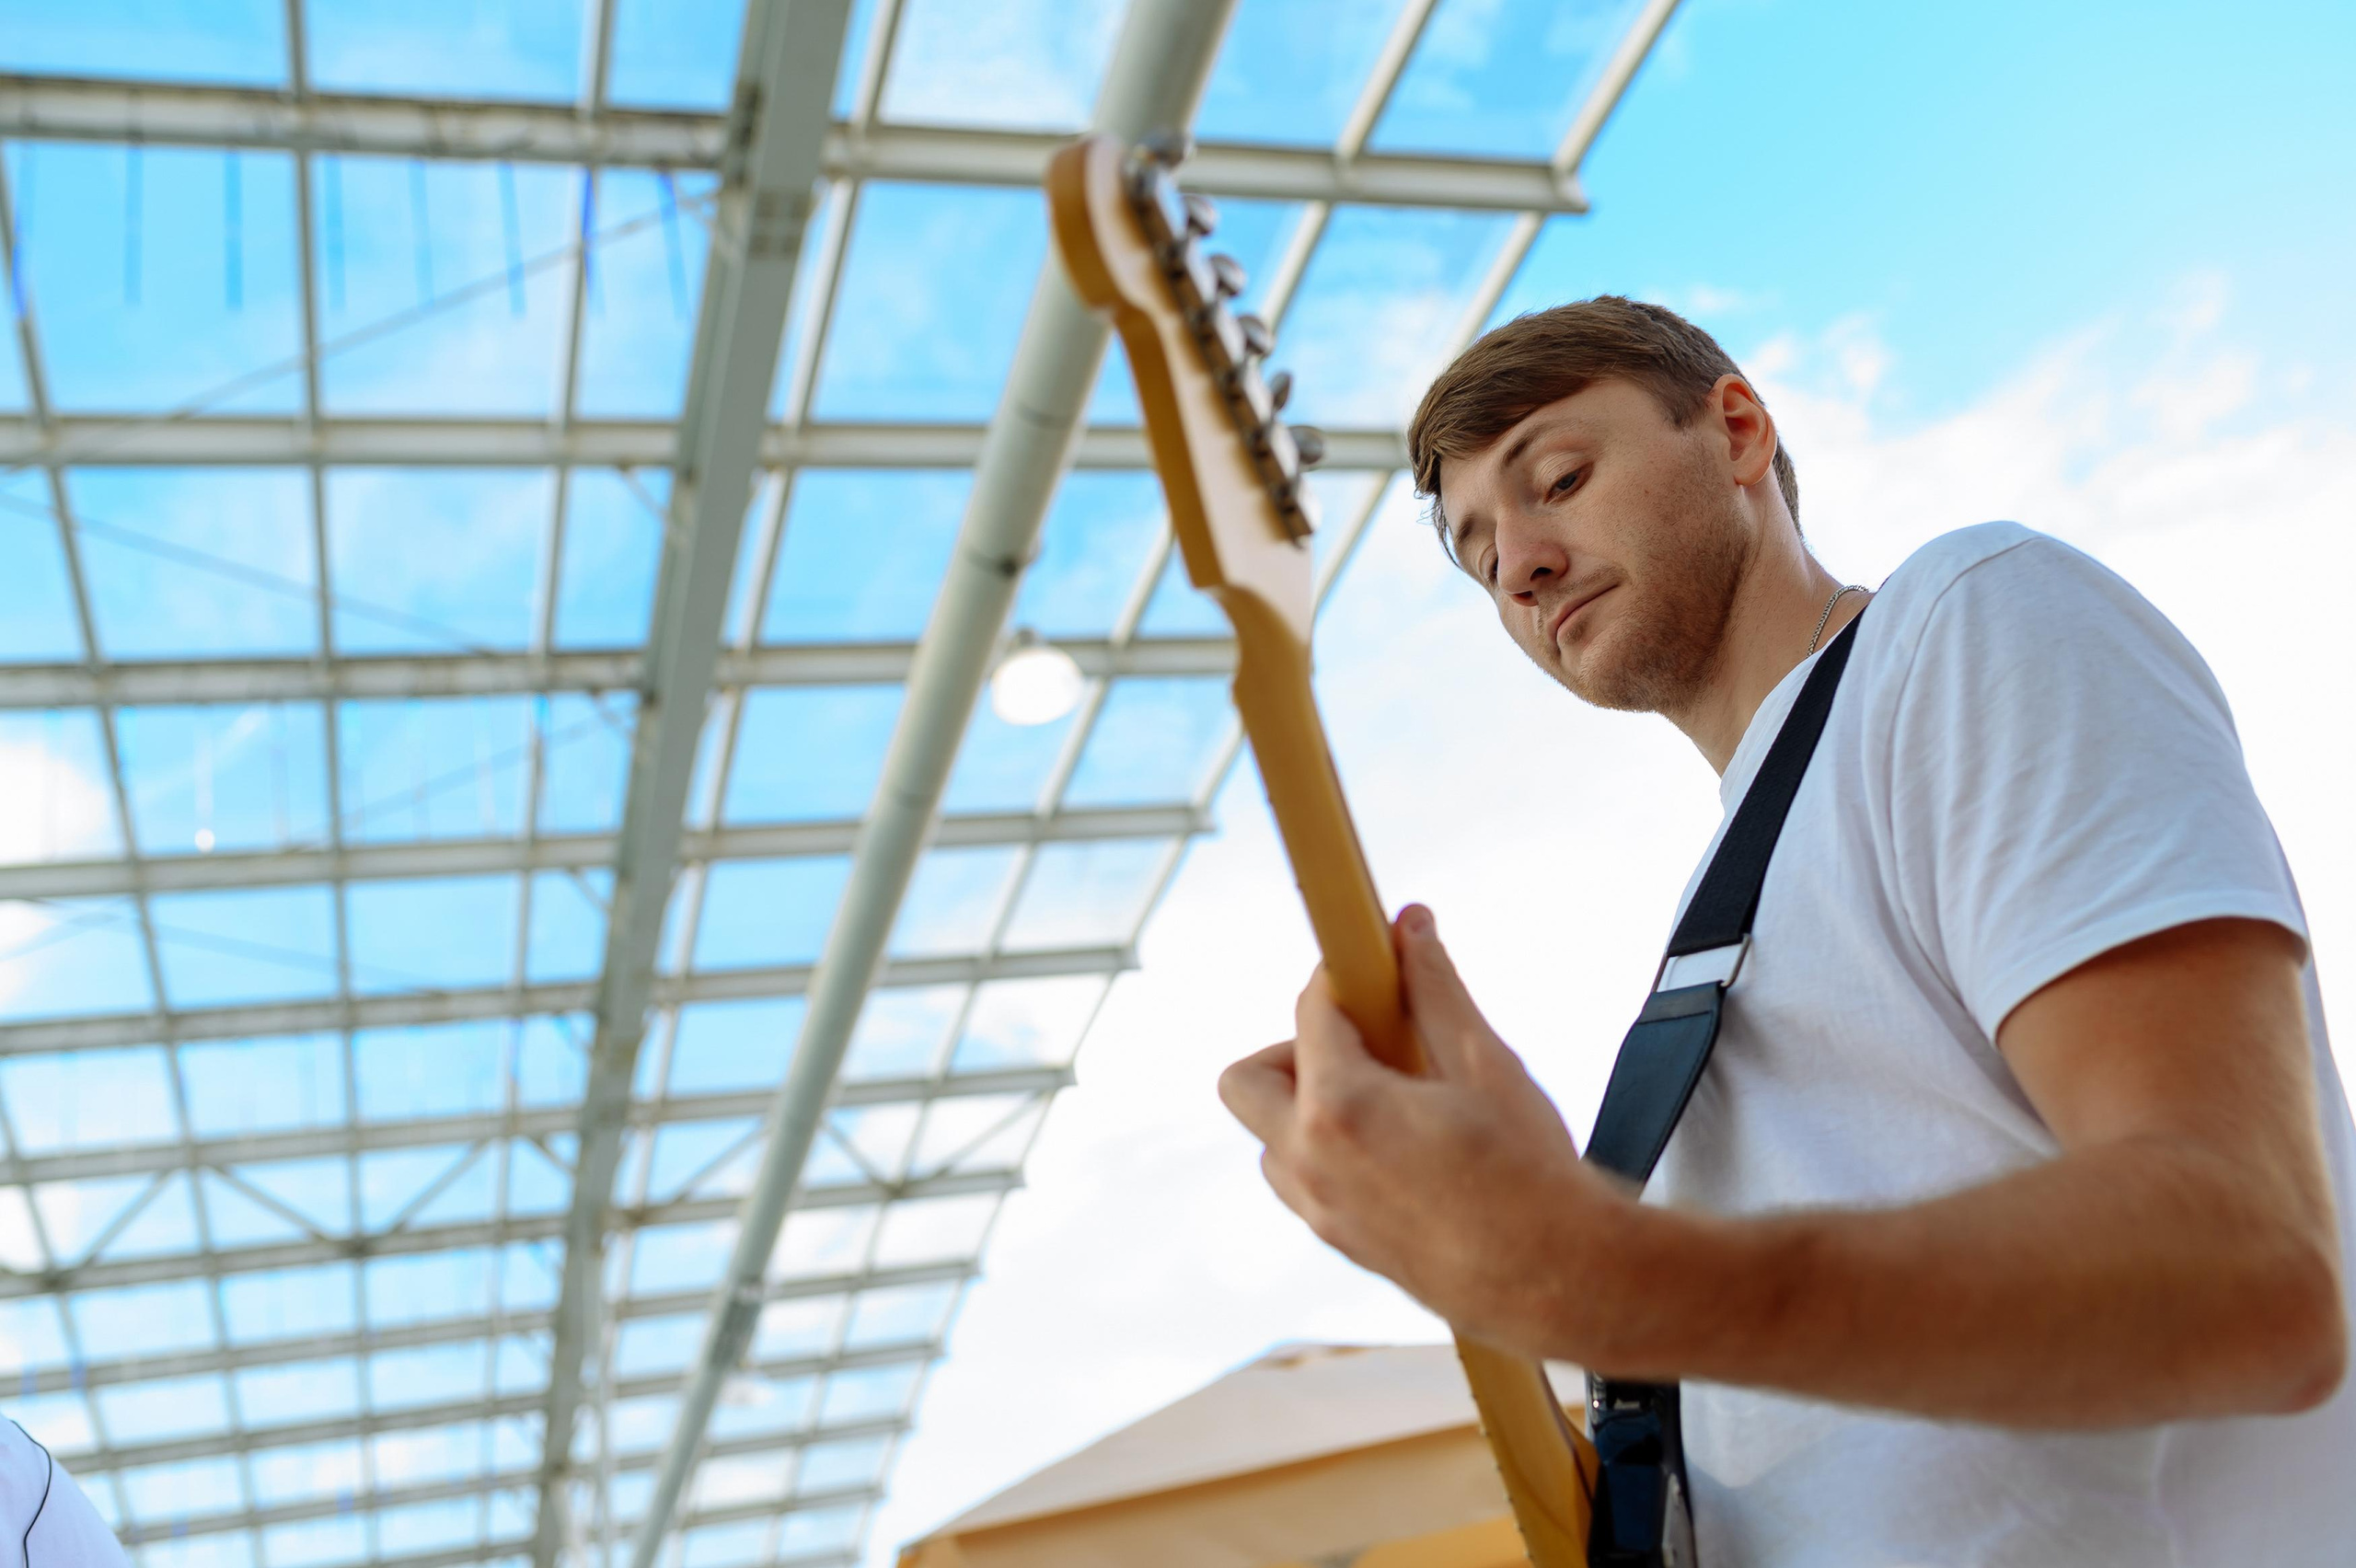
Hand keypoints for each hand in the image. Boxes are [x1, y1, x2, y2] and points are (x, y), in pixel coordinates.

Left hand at [1218, 904, 1636, 1355]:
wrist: (1558, 1281)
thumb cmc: (1528, 1177)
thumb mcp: (1484, 1063)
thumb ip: (1435, 990)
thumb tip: (1411, 930)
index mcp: (1340, 1107)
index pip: (1310, 1013)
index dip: (1341, 979)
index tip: (1370, 969)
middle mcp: (1311, 1161)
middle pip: (1246, 1080)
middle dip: (1293, 1048)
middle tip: (1362, 1043)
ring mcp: (1320, 1210)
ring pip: (1271, 1137)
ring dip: (1307, 1106)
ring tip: (1386, 1097)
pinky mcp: (1341, 1242)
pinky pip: (1303, 1182)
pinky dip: (1327, 1152)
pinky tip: (1399, 1145)